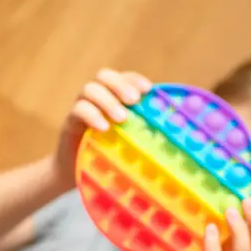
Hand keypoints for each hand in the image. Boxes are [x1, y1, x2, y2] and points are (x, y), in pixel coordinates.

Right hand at [53, 69, 152, 189]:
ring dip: (107, 101)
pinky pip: (77, 110)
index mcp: (115, 98)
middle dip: (120, 85)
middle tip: (134, 100)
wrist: (80, 174)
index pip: (124, 78)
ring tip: (122, 118)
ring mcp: (82, 108)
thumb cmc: (113, 158)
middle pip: (104, 76)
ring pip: (89, 90)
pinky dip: (91, 115)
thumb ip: (150, 134)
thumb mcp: (133, 144)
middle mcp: (98, 98)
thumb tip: (179, 133)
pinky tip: (103, 128)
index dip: (135, 80)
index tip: (148, 90)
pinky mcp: (70, 123)